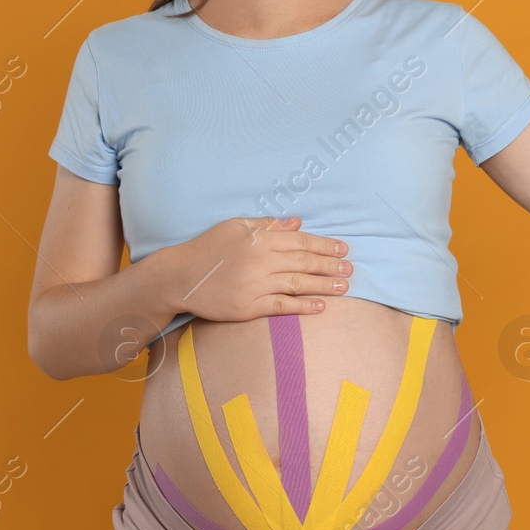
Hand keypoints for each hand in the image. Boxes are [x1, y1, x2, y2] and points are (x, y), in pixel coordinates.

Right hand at [162, 215, 351, 321]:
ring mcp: (254, 285)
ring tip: (344, 287)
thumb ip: (268, 225)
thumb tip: (297, 222)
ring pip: (298, 284)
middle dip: (331, 265)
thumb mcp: (235, 227)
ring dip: (324, 285)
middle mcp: (260, 261)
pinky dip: (303, 306)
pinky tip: (320, 306)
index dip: (325, 244)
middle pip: (304, 262)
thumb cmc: (207, 248)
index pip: (301, 241)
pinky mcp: (248, 307)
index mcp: (259, 239)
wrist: (179, 277)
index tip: (343, 249)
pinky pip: (281, 306)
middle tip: (350, 269)